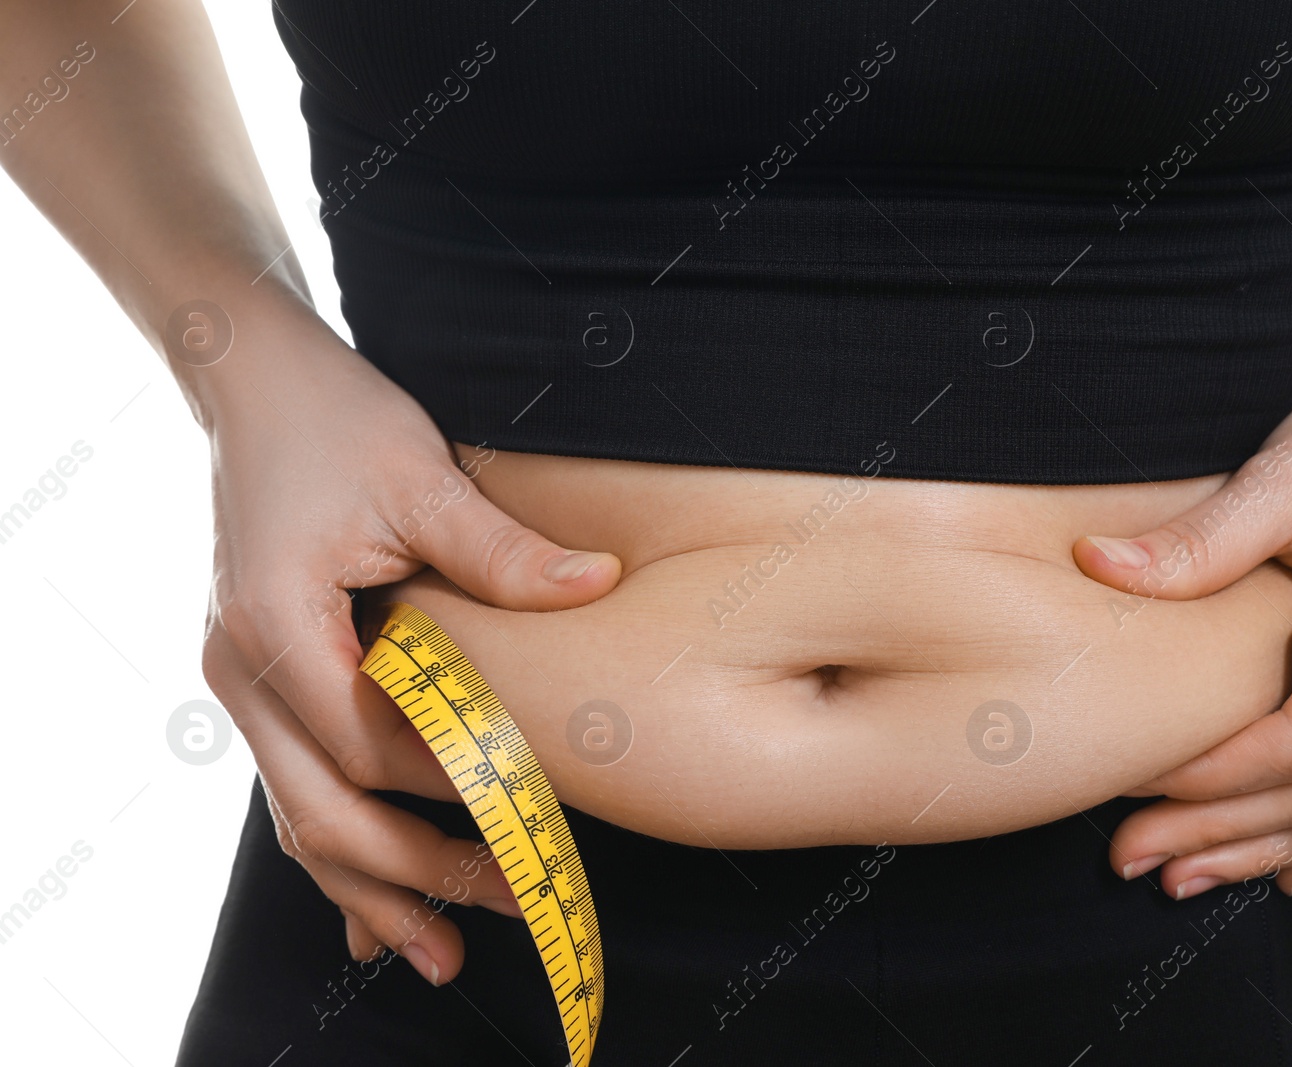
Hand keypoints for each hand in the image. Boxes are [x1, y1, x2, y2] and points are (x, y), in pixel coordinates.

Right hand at [198, 311, 620, 982]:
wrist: (256, 384)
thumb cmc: (337, 420)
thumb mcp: (422, 475)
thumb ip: (503, 549)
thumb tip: (599, 586)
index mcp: (275, 623)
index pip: (366, 744)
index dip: (451, 788)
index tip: (532, 819)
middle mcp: (241, 667)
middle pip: (323, 808)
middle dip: (414, 871)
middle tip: (511, 904)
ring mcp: (242, 680)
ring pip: (299, 816)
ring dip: (370, 886)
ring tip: (440, 952)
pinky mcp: (263, 679)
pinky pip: (295, 786)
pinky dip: (338, 846)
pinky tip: (377, 905)